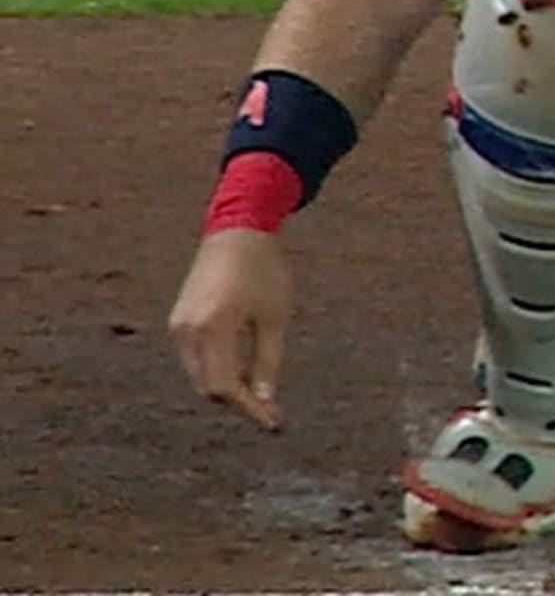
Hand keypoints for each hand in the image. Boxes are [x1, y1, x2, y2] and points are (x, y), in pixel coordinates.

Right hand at [166, 228, 293, 429]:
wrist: (237, 234)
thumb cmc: (264, 272)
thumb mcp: (274, 318)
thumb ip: (268, 362)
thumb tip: (264, 402)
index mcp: (214, 326)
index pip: (223, 386)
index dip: (248, 409)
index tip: (273, 422)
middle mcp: (188, 330)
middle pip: (208, 386)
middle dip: (237, 402)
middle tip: (270, 411)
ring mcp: (178, 326)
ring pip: (199, 376)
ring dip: (226, 388)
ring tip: (259, 393)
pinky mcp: (177, 322)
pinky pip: (194, 360)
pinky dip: (215, 371)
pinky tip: (240, 372)